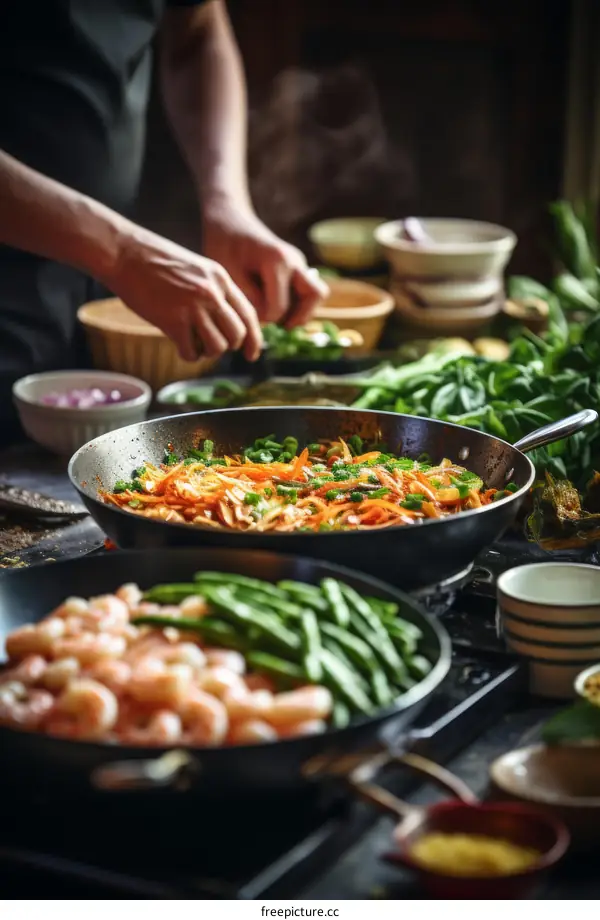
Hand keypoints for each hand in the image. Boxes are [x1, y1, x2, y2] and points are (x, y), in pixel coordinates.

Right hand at [110, 224, 262, 361]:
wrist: (125, 253)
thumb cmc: (155, 262)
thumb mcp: (196, 270)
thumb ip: (213, 292)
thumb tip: (224, 324)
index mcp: (220, 279)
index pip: (249, 314)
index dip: (254, 339)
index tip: (252, 354)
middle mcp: (212, 293)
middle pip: (237, 334)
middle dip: (228, 346)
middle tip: (211, 345)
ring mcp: (194, 307)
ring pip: (218, 346)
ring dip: (206, 351)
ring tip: (192, 341)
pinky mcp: (174, 321)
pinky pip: (192, 352)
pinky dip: (187, 354)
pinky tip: (178, 344)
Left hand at [202, 203, 328, 326]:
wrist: (230, 221)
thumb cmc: (224, 247)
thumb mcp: (230, 277)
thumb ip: (250, 300)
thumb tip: (270, 319)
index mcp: (276, 262)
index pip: (279, 307)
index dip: (265, 319)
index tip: (250, 314)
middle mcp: (294, 260)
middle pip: (314, 295)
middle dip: (298, 316)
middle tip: (281, 326)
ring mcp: (299, 262)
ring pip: (315, 293)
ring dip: (302, 310)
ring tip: (281, 319)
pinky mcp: (298, 266)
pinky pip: (308, 290)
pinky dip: (298, 303)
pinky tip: (278, 307)